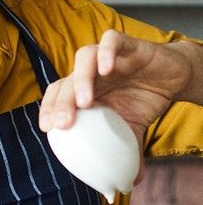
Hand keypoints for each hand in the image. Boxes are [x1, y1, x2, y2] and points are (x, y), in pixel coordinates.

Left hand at [38, 30, 197, 184]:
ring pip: (83, 58)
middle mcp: (90, 72)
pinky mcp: (126, 44)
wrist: (174, 77)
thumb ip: (127, 149)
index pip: (57, 95)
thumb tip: (130, 181)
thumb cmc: (143, 99)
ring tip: (85, 100)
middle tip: (63, 122)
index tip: (47, 128)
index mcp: (85, 90)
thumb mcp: (133, 126)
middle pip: (67, 80)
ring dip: (81, 78)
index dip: (48, 108)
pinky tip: (107, 68)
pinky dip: (106, 52)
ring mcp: (105, 56)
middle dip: (62, 101)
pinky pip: (111, 41)